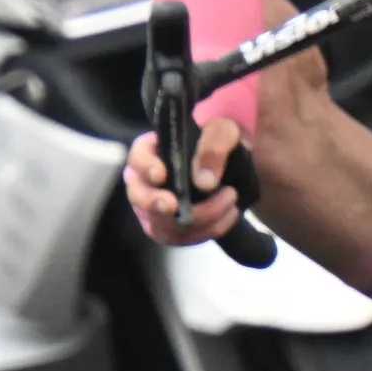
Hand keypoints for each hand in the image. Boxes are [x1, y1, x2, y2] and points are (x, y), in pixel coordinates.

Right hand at [124, 116, 246, 246]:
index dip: (145, 167)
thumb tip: (205, 182)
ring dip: (196, 219)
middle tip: (174, 205)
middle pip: (139, 197)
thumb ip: (215, 145)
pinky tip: (230, 215)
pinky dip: (208, 230)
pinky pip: (182, 238)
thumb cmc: (221, 146)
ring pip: (161, 224)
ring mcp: (156, 210)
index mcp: (152, 153)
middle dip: (154, 203)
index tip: (160, 174)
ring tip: (229, 203)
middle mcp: (146, 183)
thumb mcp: (224, 131)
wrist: (233, 169)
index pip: (138, 157)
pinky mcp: (172, 230)